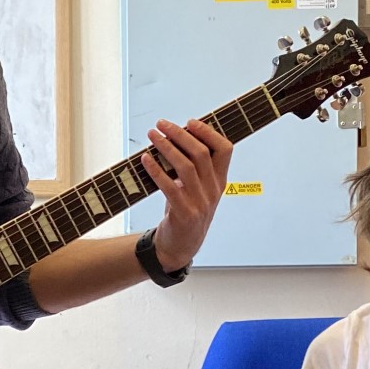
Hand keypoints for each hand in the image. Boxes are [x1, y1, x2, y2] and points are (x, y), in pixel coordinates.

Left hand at [140, 118, 232, 271]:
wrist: (181, 246)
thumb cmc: (186, 211)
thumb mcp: (197, 189)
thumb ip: (194, 167)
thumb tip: (176, 136)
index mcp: (220, 181)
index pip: (225, 149)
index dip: (208, 132)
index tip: (189, 122)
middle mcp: (213, 191)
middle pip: (201, 154)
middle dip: (180, 134)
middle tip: (161, 124)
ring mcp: (200, 203)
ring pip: (185, 167)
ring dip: (166, 147)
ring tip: (152, 135)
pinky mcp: (184, 214)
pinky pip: (169, 187)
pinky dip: (156, 170)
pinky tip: (145, 159)